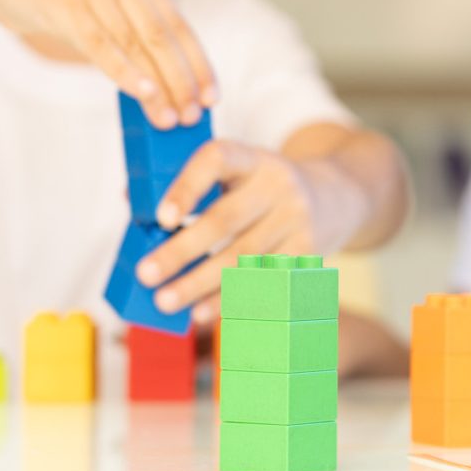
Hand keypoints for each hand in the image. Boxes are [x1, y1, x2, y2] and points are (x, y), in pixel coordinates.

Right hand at [0, 0, 214, 128]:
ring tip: (168, 118)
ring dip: (157, 85)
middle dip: (181, 80)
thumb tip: (165, 89)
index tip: (212, 97)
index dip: (198, 63)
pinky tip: (141, 94)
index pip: (178, 25)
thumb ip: (132, 36)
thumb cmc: (61, 1)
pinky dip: (124, 71)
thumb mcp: (104, 9)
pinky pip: (101, 44)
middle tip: (192, 115)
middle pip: (162, 36)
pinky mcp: (66, 1)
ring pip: (135, 43)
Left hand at [132, 140, 349, 316]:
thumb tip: (133, 202)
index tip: (160, 217)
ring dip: (201, 285)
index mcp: (252, 157)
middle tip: (146, 275)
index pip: (217, 160)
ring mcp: (298, 220)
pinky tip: (204, 313)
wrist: (337, 196)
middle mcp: (279, 185)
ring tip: (166, 302)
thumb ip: (191, 183)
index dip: (187, 186)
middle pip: (225, 221)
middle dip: (181, 252)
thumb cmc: (262, 188)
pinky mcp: (310, 253)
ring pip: (243, 260)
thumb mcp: (238, 171)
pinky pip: (264, 282)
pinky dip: (231, 300)